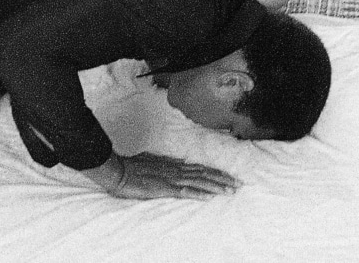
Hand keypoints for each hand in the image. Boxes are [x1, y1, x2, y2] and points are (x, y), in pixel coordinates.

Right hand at [85, 152, 240, 200]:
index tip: (230, 177)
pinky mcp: (164, 188)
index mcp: (173, 165)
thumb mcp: (152, 161)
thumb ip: (167, 163)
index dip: (216, 173)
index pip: (200, 169)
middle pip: (204, 174)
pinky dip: (198, 193)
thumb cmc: (132, 167)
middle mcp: (176, 170)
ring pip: (199, 182)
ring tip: (231, 191)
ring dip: (216, 186)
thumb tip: (180, 163)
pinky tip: (210, 197)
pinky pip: (185, 191)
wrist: (118, 170)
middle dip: (223, 179)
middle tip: (240, 184)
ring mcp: (171, 178)